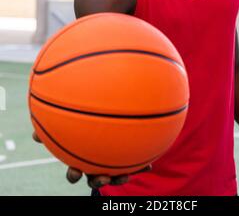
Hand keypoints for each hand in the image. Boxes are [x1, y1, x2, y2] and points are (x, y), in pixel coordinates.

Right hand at [32, 131, 151, 188]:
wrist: (115, 114)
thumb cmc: (88, 119)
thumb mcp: (72, 120)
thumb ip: (58, 123)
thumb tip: (33, 135)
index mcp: (83, 153)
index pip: (75, 170)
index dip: (75, 174)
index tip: (75, 173)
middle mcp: (97, 161)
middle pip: (95, 177)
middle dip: (98, 180)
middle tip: (102, 178)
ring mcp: (112, 160)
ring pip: (115, 175)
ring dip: (119, 178)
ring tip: (125, 176)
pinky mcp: (128, 157)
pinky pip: (135, 163)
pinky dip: (141, 166)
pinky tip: (149, 164)